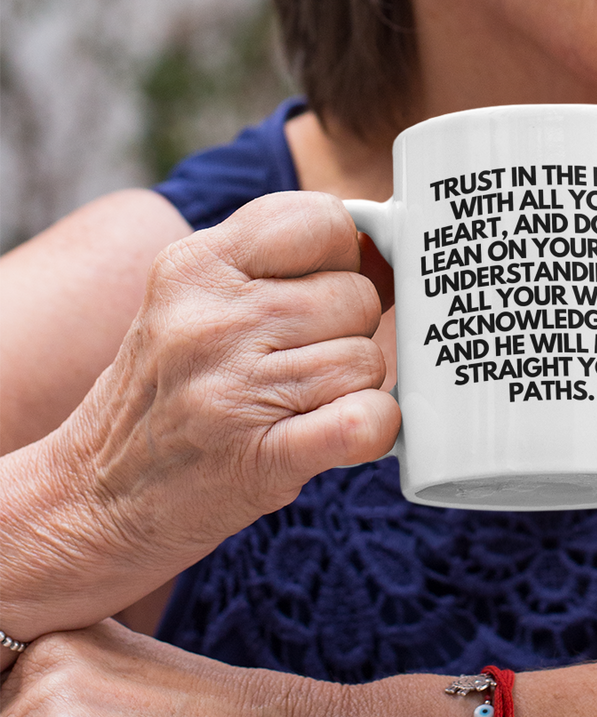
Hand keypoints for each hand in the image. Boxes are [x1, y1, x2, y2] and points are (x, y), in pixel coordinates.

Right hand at [3, 193, 398, 635]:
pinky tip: (339, 433)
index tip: (316, 290)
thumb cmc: (165, 392)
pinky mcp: (260, 458)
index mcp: (195, 266)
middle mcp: (211, 321)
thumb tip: (383, 245)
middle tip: (296, 363)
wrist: (93, 497)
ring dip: (351, 387)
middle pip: (356, 296)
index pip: (322, 220)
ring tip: (296, 403)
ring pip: (366, 360)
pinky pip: (364, 421)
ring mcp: (233, 389)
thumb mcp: (194, 302)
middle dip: (346, 331)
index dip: (340, 258)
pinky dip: (372, 428)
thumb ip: (277, 266)